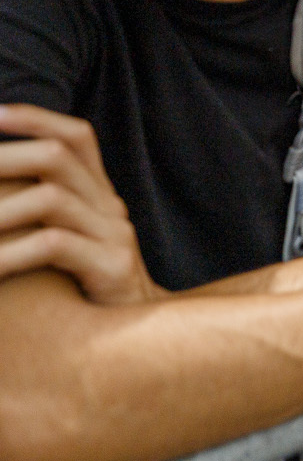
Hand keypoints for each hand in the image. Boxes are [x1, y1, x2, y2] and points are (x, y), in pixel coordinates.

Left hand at [0, 104, 159, 303]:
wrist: (132, 343)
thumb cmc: (82, 291)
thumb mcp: (66, 243)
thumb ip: (38, 214)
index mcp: (100, 194)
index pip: (77, 136)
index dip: (36, 118)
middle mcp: (110, 206)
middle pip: (59, 156)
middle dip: (3, 157)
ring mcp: (114, 234)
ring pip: (51, 198)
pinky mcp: (111, 266)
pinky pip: (54, 246)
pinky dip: (9, 253)